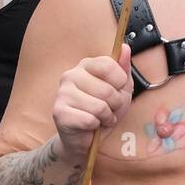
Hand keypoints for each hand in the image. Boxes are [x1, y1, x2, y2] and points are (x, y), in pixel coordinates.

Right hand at [53, 44, 132, 158]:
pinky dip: (95, 126)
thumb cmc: (104, 109)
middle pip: (107, 89)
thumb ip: (123, 67)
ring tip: (101, 117)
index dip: (120, 82)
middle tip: (109, 109)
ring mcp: (63, 93)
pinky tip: (91, 125)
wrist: (86, 137)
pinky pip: (89, 120)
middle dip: (115, 104)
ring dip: (106, 117)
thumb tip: (124, 47)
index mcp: (86, 64)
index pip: (109, 65)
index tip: (118, 89)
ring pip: (99, 107)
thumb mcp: (121, 87)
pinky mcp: (59, 112)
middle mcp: (71, 75)